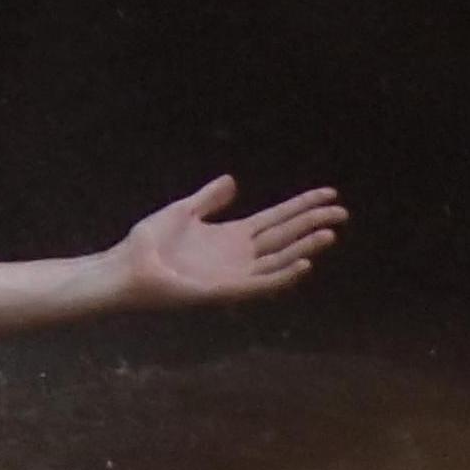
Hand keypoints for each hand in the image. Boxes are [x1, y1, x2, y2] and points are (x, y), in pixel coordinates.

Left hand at [117, 176, 347, 306]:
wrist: (127, 266)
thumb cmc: (149, 242)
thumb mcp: (183, 211)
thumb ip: (210, 198)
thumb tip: (234, 180)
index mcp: (232, 235)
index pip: (276, 218)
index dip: (301, 206)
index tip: (329, 194)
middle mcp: (241, 255)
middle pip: (286, 236)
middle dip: (313, 223)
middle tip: (342, 212)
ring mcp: (236, 273)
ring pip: (280, 258)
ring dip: (305, 247)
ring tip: (328, 233)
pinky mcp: (226, 289)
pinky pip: (262, 282)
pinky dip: (284, 274)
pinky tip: (303, 263)